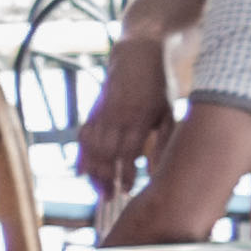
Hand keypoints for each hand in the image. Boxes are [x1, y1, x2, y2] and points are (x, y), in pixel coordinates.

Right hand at [75, 34, 171, 194]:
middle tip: (108, 198)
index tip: (127, 190)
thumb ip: (164, 140)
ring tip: (97, 189)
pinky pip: (84, 135)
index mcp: (140, 117)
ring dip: (93, 170)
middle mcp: (118, 116)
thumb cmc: (159, 83)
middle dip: (105, 178)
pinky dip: (81, 154)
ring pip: (92, 147)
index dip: (126, 173)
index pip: (128, 152)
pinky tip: (82, 170)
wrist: (137, 52)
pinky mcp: (94, 109)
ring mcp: (103, 112)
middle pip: (106, 154)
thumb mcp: (169, 110)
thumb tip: (158, 169)